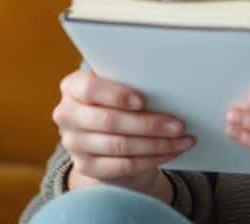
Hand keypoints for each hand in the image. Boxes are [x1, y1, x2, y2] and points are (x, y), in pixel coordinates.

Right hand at [52, 69, 195, 196]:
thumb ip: (130, 82)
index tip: (143, 101)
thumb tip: (165, 85)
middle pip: (109, 121)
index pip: (90, 89)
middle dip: (148, 124)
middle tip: (179, 125)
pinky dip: (151, 159)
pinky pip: (123, 165)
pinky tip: (171, 152)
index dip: (117, 95)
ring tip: (182, 139)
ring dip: (156, 144)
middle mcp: (66, 114)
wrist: (107, 133)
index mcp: (72, 86)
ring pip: (119, 146)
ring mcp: (74, 143)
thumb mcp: (118, 85)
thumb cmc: (118, 101)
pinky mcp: (86, 166)